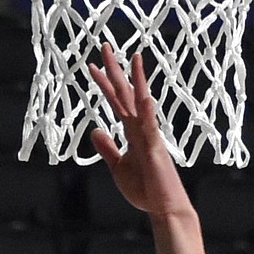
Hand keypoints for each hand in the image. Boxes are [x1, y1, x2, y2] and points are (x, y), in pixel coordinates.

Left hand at [88, 47, 192, 220]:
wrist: (162, 207)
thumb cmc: (144, 188)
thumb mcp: (117, 165)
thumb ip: (107, 147)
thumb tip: (95, 128)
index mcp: (131, 131)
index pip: (115, 101)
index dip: (104, 84)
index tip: (91, 66)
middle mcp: (141, 128)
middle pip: (126, 94)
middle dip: (115, 70)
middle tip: (105, 46)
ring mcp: (150, 136)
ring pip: (141, 103)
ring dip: (137, 81)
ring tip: (133, 57)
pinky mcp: (155, 150)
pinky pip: (151, 127)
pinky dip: (148, 112)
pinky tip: (145, 96)